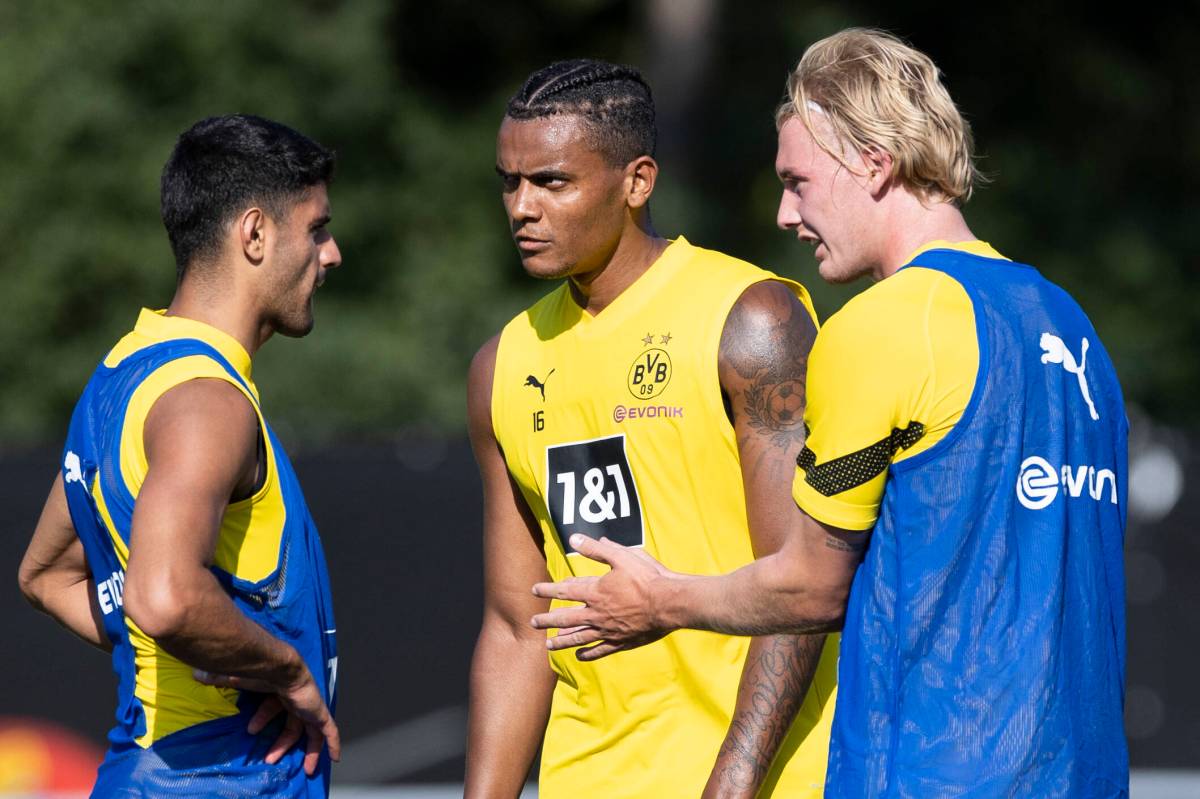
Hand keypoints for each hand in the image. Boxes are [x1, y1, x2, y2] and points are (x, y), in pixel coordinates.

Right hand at [194, 666, 339, 775]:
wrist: (278, 667)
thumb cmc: (257, 672)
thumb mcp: (235, 678)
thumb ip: (218, 677)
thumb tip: (196, 673)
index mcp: (278, 689)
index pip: (273, 708)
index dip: (263, 719)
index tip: (251, 731)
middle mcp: (296, 698)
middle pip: (292, 725)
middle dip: (281, 744)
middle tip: (269, 760)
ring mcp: (309, 705)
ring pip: (311, 732)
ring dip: (306, 750)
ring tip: (302, 769)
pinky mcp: (319, 712)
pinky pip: (330, 731)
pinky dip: (333, 743)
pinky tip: (335, 757)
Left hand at [530, 534, 677, 660]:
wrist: (669, 603)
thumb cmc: (647, 577)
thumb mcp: (621, 556)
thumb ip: (597, 549)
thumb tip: (574, 538)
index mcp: (595, 591)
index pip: (565, 591)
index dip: (548, 589)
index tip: (534, 589)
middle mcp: (597, 613)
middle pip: (565, 618)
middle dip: (547, 620)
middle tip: (533, 622)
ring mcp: (608, 630)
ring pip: (579, 637)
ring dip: (562, 641)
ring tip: (548, 645)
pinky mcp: (621, 641)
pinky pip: (600, 650)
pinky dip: (588, 653)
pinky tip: (579, 655)